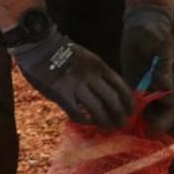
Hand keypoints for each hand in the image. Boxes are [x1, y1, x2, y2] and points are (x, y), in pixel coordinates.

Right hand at [10, 26, 133, 128]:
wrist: (41, 46)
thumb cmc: (64, 53)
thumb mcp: (88, 59)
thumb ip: (97, 75)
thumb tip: (109, 93)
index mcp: (99, 66)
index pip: (120, 86)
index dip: (128, 101)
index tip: (132, 111)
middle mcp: (91, 76)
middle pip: (112, 100)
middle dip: (119, 115)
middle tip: (122, 124)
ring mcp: (76, 86)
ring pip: (97, 109)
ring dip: (104, 121)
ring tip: (108, 128)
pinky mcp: (61, 94)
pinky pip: (76, 112)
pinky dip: (84, 120)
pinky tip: (87, 123)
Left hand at [119, 3, 173, 134]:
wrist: (142, 27)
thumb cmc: (156, 36)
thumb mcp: (162, 48)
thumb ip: (163, 67)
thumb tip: (166, 88)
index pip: (171, 103)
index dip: (162, 111)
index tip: (149, 119)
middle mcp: (164, 91)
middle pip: (162, 115)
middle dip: (152, 125)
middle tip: (138, 130)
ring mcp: (149, 92)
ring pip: (147, 114)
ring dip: (138, 123)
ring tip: (125, 127)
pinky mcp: (135, 89)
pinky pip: (133, 106)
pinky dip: (127, 114)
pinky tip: (116, 117)